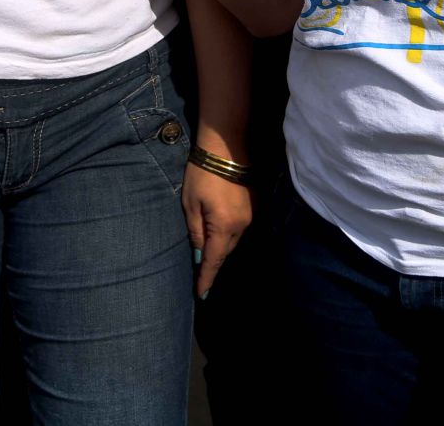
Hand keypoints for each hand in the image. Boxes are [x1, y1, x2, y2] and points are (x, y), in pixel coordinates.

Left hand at [183, 162, 250, 300]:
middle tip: (200, 276)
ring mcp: (250, 216)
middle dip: (213, 264)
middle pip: (225, 253)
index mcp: (223, 227)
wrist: (226, 147)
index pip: (214, 261)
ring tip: (208, 256)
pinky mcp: (253, 206)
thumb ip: (196, 232)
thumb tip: (200, 254)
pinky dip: (228, 235)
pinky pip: (239, 229)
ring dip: (221, 249)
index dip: (207, 279)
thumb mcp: (190, 203)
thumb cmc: (201, 173)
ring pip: (233, 241)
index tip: (201, 295)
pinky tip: (219, 233)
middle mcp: (241, 226)